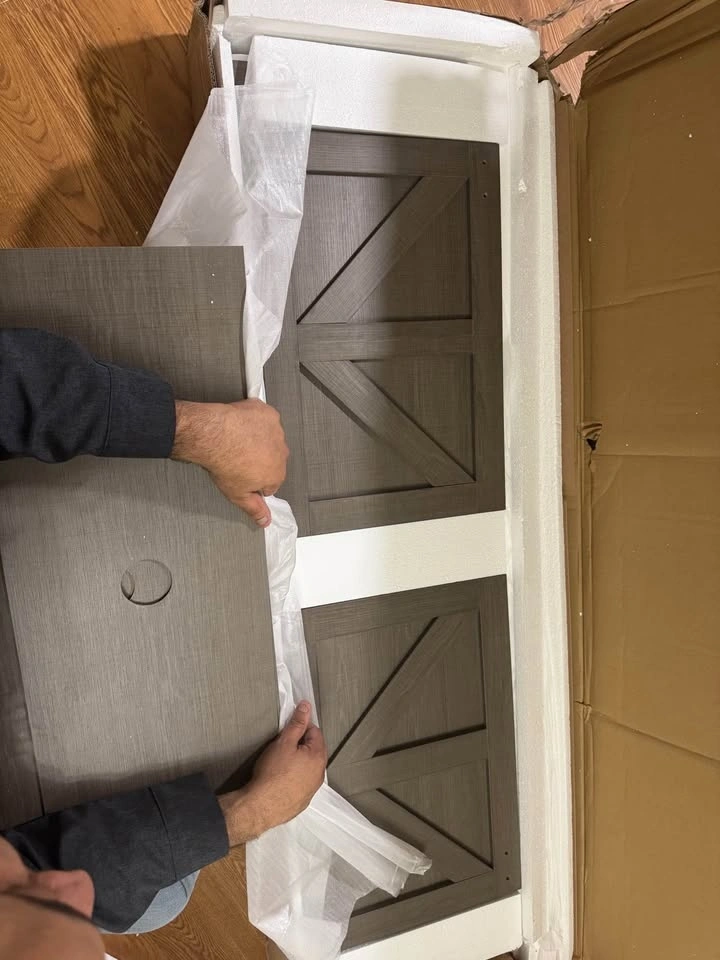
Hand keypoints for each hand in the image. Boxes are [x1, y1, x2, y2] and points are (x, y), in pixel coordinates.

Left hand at [171, 398, 288, 525]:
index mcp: (277, 473)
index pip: (272, 482)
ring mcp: (275, 431)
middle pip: (273, 458)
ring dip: (258, 440)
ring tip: (237, 442)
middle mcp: (281, 452)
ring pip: (269, 438)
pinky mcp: (267, 413)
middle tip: (239, 459)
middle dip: (260, 459)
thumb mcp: (237, 495)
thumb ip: (254, 509)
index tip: (245, 476)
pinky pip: (264, 419)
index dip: (256, 480)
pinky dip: (255, 422)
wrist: (212, 434)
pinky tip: (240, 427)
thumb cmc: (223, 461)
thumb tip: (265, 520)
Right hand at [218, 702, 326, 844]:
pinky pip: (301, 783)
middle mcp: (319, 774)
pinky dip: (294, 778)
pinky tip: (280, 779)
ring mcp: (312, 789)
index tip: (290, 729)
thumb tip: (306, 707)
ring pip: (308, 768)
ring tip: (280, 763)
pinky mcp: (302, 801)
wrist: (261, 806)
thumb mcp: (284, 742)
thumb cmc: (272, 773)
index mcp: (318, 757)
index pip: (315, 732)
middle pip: (314, 750)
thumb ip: (297, 723)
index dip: (302, 727)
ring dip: (298, 762)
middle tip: (283, 745)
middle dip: (300, 744)